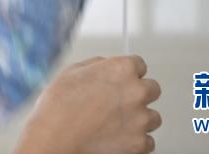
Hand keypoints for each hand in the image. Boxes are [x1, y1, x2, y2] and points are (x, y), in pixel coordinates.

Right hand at [15, 56, 162, 153]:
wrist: (55, 137)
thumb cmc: (59, 106)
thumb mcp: (72, 72)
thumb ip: (97, 65)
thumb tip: (106, 66)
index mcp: (122, 69)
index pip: (140, 64)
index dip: (128, 72)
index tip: (122, 80)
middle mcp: (137, 91)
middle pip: (153, 89)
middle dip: (139, 94)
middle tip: (120, 102)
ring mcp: (141, 118)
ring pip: (153, 117)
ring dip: (139, 119)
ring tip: (116, 123)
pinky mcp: (140, 143)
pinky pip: (148, 141)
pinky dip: (135, 141)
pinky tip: (117, 138)